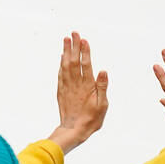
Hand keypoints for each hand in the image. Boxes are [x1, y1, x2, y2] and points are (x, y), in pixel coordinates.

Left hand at [47, 32, 108, 153]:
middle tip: (74, 33)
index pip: (85, 64)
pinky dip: (61, 63)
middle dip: (74, 46)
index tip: (83, 39)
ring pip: (65, 65)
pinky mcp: (61, 91)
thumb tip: (103, 71)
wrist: (73, 130)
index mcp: (87, 86)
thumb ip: (102, 87)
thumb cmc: (91, 119)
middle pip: (74, 61)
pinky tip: (62, 57)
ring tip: (66, 39)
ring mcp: (67, 86)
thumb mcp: (102, 105)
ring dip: (66, 51)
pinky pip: (61, 73)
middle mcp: (75, 83)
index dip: (84, 51)